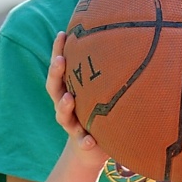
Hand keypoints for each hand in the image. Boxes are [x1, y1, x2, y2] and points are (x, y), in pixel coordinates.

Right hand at [47, 33, 103, 170]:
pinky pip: (81, 141)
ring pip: (62, 114)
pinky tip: (89, 141)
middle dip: (56, 73)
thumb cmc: (98, 112)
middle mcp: (64, 105)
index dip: (58, 51)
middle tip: (60, 61)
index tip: (63, 34)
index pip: (60, 68)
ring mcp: (70, 124)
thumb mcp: (100, 91)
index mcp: (68, 89)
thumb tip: (127, 41)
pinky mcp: (80, 141)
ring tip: (69, 99)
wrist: (90, 148)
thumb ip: (106, 72)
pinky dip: (84, 141)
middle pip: (54, 88)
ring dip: (64, 106)